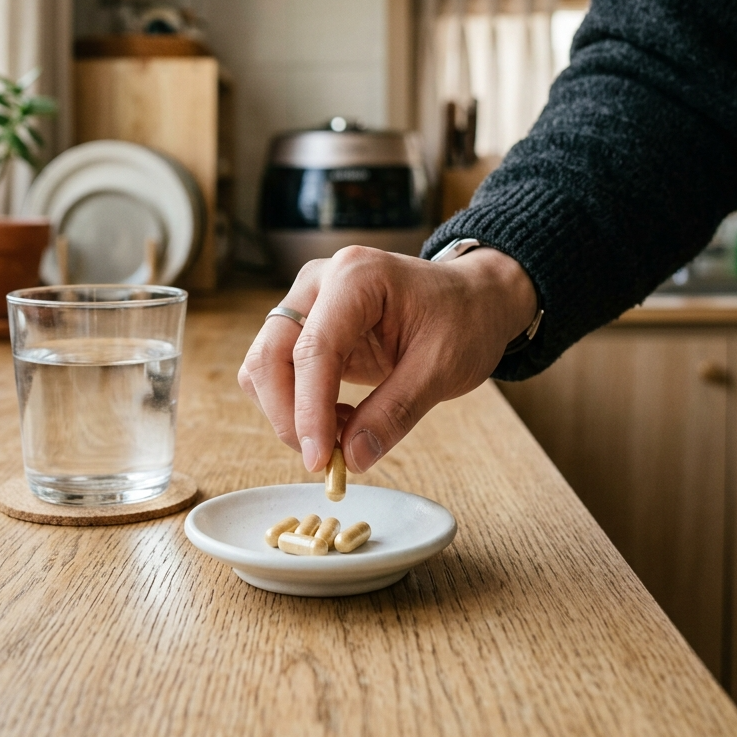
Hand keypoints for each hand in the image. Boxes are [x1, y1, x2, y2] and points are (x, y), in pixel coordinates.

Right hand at [237, 245, 537, 473]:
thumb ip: (395, 412)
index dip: (309, 410)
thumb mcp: (442, 368)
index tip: (318, 459)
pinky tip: (337, 418)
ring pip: (264, 365)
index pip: (314, 349)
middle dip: (288, 414)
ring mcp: (307, 301)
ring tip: (339, 434)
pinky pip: (277, 370)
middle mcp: (320, 282)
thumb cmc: (464, 320)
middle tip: (323, 458)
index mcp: (356, 277)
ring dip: (288, 412)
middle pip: (271, 354)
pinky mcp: (305, 325)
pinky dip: (295, 404)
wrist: (472, 299)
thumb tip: (350, 458)